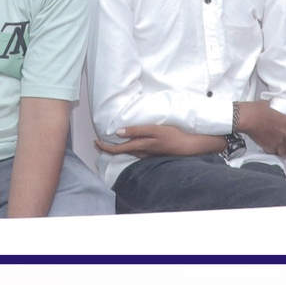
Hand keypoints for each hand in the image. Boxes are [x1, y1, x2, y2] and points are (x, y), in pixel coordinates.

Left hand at [95, 125, 224, 156]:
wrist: (190, 146)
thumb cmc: (172, 135)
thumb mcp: (154, 129)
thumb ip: (137, 130)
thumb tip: (119, 132)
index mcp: (140, 146)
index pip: (117, 149)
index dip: (105, 147)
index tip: (95, 143)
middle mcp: (142, 153)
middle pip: (121, 152)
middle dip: (108, 148)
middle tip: (98, 142)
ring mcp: (148, 155)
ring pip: (129, 152)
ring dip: (118, 148)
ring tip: (110, 141)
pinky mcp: (154, 153)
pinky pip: (137, 152)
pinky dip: (129, 148)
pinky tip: (129, 143)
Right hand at [233, 101, 285, 156]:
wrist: (247, 118)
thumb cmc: (255, 110)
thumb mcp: (267, 105)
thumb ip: (271, 109)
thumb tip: (268, 107)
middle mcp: (285, 133)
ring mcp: (278, 141)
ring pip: (284, 151)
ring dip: (283, 152)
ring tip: (280, 152)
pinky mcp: (269, 147)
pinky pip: (274, 153)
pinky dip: (273, 152)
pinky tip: (270, 151)